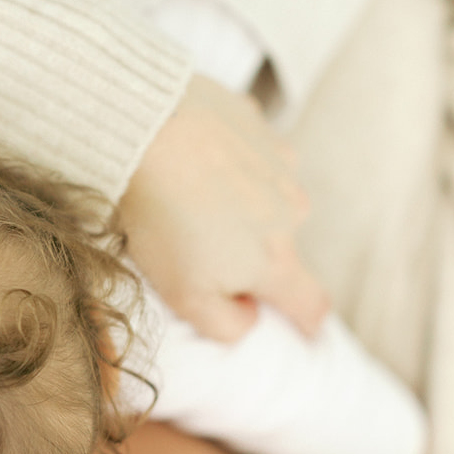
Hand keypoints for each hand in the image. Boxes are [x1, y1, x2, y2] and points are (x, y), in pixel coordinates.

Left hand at [120, 74, 327, 341]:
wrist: (142, 128)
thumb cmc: (161, 217)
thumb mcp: (185, 297)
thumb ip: (226, 324)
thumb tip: (248, 316)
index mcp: (277, 260)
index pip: (312, 304)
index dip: (308, 323)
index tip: (304, 330)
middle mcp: (292, 210)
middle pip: (281, 247)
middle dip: (252, 253)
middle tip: (199, 246)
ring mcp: (279, 161)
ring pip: (268, 197)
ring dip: (240, 204)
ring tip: (189, 197)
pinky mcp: (256, 123)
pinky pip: (250, 154)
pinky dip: (229, 161)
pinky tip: (191, 159)